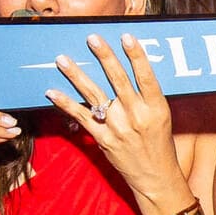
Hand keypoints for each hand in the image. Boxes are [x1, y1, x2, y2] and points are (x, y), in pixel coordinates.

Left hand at [45, 32, 183, 202]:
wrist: (155, 178)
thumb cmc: (160, 145)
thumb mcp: (163, 118)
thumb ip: (147, 97)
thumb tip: (129, 71)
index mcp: (156, 109)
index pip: (146, 77)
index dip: (137, 56)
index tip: (126, 36)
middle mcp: (136, 116)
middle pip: (119, 81)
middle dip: (105, 57)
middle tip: (92, 38)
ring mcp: (117, 128)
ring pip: (95, 95)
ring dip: (76, 75)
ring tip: (62, 59)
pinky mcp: (102, 139)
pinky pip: (81, 117)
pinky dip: (65, 104)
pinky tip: (52, 92)